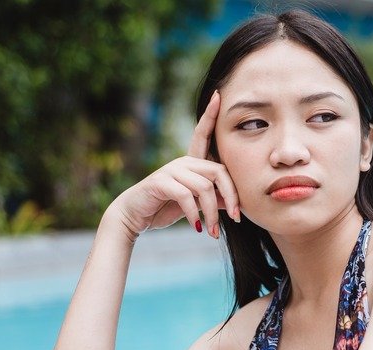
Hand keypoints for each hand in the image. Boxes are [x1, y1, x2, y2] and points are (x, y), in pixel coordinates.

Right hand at [108, 91, 239, 238]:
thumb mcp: (195, 204)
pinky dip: (195, 214)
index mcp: (191, 163)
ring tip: (214, 232)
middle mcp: (182, 162)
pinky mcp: (160, 182)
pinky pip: (186, 196)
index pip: (203, 135)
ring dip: (211, 213)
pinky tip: (198, 228)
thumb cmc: (165, 208)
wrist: (135, 218)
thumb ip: (213, 199)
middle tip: (236, 218)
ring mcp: (171, 170)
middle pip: (218, 171)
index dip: (210, 116)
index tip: (219, 95)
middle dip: (231, 196)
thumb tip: (235, 202)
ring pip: (204, 187)